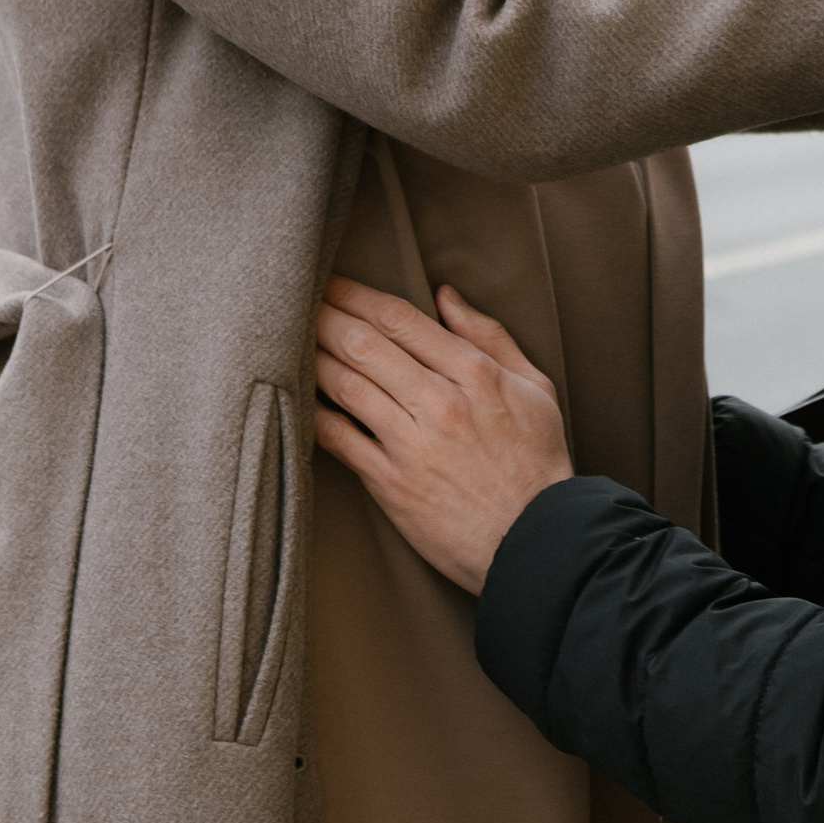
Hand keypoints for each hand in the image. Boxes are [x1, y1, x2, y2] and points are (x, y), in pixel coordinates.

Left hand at [312, 278, 572, 593]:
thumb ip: (489, 336)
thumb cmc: (537, 462)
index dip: (356, 294)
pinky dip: (314, 414)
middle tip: (295, 300)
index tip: (330, 282)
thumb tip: (445, 295)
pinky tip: (296, 398)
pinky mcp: (390, 484)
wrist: (537, 540)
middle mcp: (439, 402)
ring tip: (286, 340)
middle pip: (364, 344)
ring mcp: (411, 444)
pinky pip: (339, 440)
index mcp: (473, 372)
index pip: (400, 319)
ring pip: (346, 385)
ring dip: (311, 357)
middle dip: (323, 316)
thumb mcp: (534, 387)